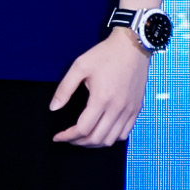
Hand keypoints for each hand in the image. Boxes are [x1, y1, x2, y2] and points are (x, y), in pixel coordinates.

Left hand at [49, 28, 150, 147]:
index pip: (83, 129)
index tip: (58, 137)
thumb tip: (53, 108)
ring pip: (111, 140)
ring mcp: (129, 110)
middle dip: (79, 142)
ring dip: (94, 143)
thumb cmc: (105, 54)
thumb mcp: (80, 66)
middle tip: (68, 138)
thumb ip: (65, 88)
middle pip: (96, 138)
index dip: (67, 136)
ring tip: (83, 137)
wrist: (133, 45)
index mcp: (101, 98)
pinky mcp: (137, 109)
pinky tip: (102, 131)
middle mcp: (117, 108)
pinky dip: (111, 138)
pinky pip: (124, 133)